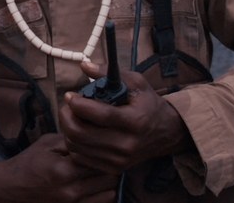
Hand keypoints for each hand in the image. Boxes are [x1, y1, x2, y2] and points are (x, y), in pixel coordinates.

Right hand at [0, 134, 118, 202]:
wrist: (11, 188)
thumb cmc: (28, 163)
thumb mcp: (46, 144)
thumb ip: (72, 141)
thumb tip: (95, 136)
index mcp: (64, 170)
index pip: (100, 160)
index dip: (105, 151)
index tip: (105, 144)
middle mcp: (72, 191)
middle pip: (109, 178)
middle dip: (110, 166)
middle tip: (106, 158)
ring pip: (110, 194)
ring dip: (108, 182)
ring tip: (100, 173)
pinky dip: (103, 195)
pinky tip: (94, 185)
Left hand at [59, 61, 193, 173]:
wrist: (166, 133)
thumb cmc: (148, 104)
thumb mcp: (136, 83)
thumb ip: (108, 73)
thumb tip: (84, 65)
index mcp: (135, 121)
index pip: (99, 115)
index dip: (78, 104)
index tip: (70, 95)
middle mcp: (127, 144)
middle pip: (81, 133)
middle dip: (66, 116)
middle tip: (68, 105)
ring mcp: (119, 159)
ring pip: (76, 146)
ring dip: (67, 128)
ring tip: (73, 116)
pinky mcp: (113, 168)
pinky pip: (80, 157)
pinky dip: (73, 143)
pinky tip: (79, 131)